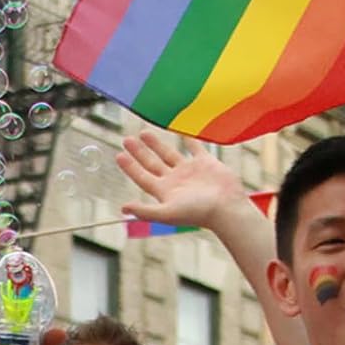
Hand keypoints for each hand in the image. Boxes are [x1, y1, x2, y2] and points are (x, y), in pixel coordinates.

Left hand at [117, 130, 248, 229]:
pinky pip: (193, 147)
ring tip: (143, 133)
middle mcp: (175, 181)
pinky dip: (186, 139)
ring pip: (169, 154)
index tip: (119, 155)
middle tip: (126, 140)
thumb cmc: (197, 213)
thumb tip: (123, 208)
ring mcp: (190, 171)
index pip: (142, 177)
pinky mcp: (205, 162)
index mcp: (165, 192)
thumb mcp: (167, 213)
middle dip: (139, 152)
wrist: (226, 207)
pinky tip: (178, 131)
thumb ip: (145, 210)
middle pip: (152, 164)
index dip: (130, 167)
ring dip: (156, 144)